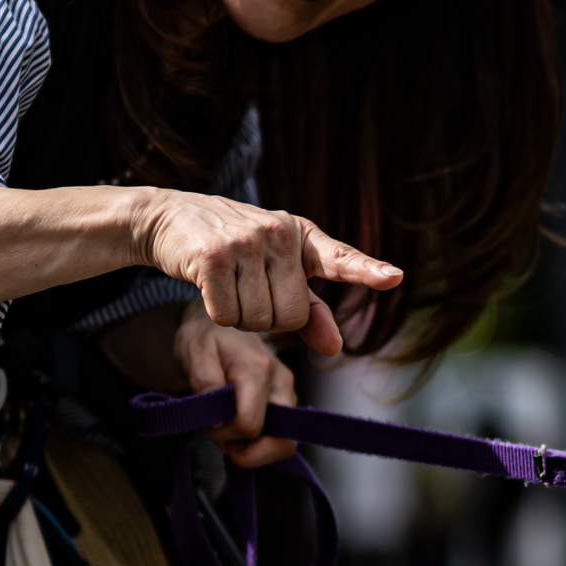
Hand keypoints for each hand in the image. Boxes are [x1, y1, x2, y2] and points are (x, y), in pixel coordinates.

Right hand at [132, 191, 399, 358]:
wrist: (171, 218)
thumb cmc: (232, 248)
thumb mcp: (275, 270)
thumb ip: (309, 309)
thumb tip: (336, 348)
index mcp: (300, 235)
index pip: (339, 257)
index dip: (366, 270)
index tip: (394, 277)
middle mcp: (278, 234)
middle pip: (291, 317)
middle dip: (268, 318)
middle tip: (247, 289)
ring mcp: (246, 243)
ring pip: (258, 321)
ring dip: (239, 317)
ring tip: (227, 284)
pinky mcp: (213, 256)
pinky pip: (226, 315)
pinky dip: (216, 313)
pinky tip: (208, 286)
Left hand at [172, 302, 300, 468]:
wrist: (218, 325)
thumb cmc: (205, 339)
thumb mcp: (194, 354)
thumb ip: (205, 383)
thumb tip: (218, 419)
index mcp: (259, 369)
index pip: (250, 424)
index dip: (224, 433)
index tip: (207, 420)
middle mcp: (281, 383)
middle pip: (280, 442)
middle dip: (244, 449)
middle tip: (218, 430)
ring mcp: (287, 393)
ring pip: (283, 444)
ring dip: (251, 449)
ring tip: (227, 428)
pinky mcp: (286, 402)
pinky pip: (280, 438)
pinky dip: (257, 444)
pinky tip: (236, 428)